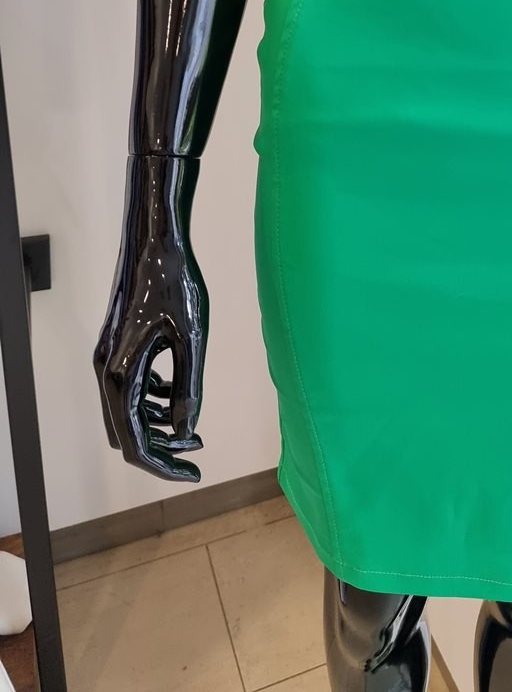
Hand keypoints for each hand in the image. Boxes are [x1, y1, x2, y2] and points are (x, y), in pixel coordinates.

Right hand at [94, 156, 207, 479]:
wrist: (157, 244)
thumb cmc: (176, 285)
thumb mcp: (192, 340)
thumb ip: (189, 389)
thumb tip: (188, 430)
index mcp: (122, 375)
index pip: (136, 443)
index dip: (165, 466)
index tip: (196, 474)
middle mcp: (106, 372)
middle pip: (127, 434)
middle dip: (160, 449)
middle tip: (197, 456)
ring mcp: (108, 359)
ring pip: (128, 412)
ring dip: (157, 426)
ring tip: (194, 432)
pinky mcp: (117, 347)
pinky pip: (131, 389)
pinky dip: (152, 401)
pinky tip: (179, 397)